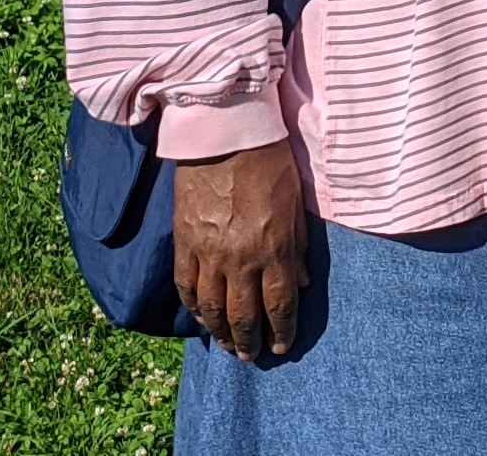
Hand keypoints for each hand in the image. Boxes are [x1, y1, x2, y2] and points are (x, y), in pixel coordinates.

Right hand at [173, 142, 308, 362]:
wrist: (223, 130)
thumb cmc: (268, 159)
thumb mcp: (296, 202)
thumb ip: (298, 246)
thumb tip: (303, 283)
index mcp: (274, 247)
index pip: (279, 305)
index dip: (281, 331)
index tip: (281, 346)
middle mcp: (240, 257)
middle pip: (243, 315)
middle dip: (249, 341)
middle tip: (252, 355)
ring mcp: (208, 252)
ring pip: (212, 308)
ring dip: (220, 332)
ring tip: (227, 345)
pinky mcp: (183, 240)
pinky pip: (185, 285)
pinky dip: (193, 307)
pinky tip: (200, 316)